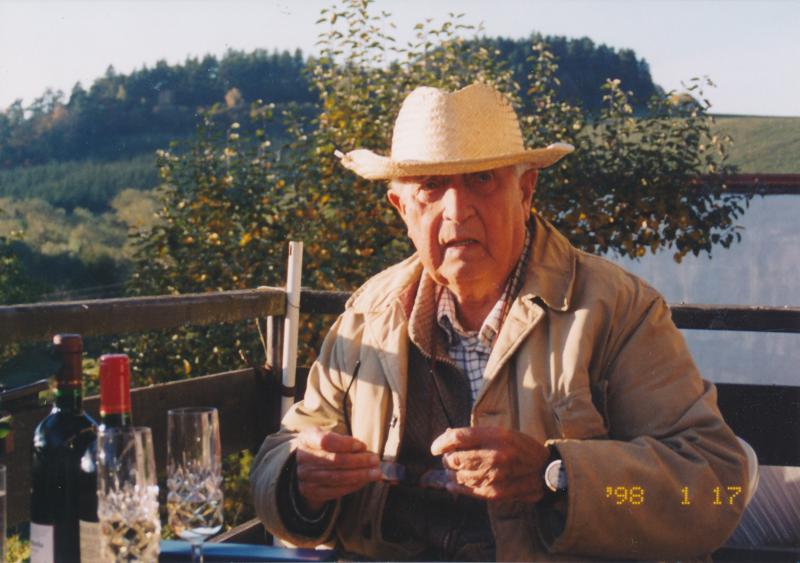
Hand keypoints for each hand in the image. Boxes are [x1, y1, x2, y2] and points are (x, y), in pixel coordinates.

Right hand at [295, 427, 380, 512]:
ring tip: (375, 472)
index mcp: (306, 438)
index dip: (346, 444)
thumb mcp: (327, 435)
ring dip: (360, 475)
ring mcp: (306, 477)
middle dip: (359, 461)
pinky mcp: (313, 491)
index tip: (362, 446)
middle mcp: (303, 458)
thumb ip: (344, 440)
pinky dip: (353, 485)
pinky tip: (364, 481)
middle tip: (375, 460)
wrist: (306, 466)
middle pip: (335, 460)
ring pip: (337, 477)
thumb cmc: (322, 446)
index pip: (326, 441)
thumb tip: (364, 450)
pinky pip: (336, 490)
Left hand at [430, 426, 549, 502]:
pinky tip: (453, 484)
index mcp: (496, 436)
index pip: (458, 437)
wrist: (545, 472)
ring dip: (451, 474)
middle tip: (448, 458)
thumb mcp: (503, 432)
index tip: (435, 447)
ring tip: (454, 470)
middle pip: (454, 458)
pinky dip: (456, 487)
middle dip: (446, 459)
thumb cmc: (521, 448)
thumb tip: (447, 435)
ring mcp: (494, 476)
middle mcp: (494, 456)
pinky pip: (466, 491)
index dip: (441, 442)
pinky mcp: (494, 493)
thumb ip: (476, 434)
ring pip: (457, 476)